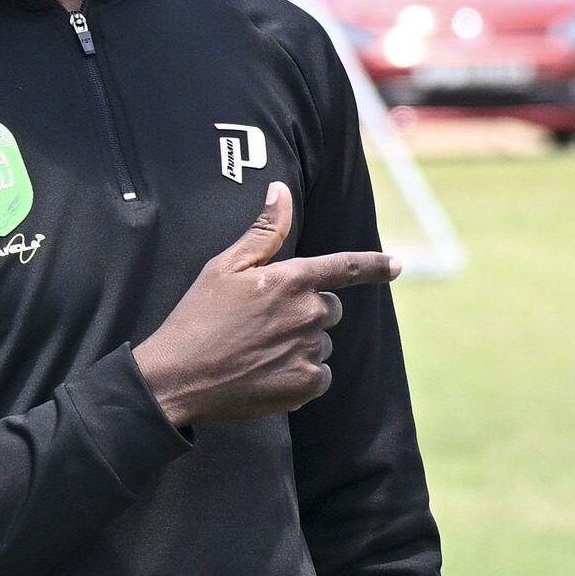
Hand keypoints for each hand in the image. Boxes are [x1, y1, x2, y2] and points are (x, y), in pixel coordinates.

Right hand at [133, 181, 398, 427]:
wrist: (176, 377)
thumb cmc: (197, 317)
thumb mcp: (224, 266)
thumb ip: (263, 231)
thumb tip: (281, 190)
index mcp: (292, 279)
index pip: (344, 267)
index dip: (374, 266)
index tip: (398, 265)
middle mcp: (308, 312)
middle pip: (329, 308)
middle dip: (307, 312)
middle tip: (265, 322)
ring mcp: (308, 349)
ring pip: (321, 342)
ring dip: (300, 345)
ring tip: (258, 350)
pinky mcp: (304, 384)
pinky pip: (320, 375)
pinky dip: (301, 375)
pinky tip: (268, 374)